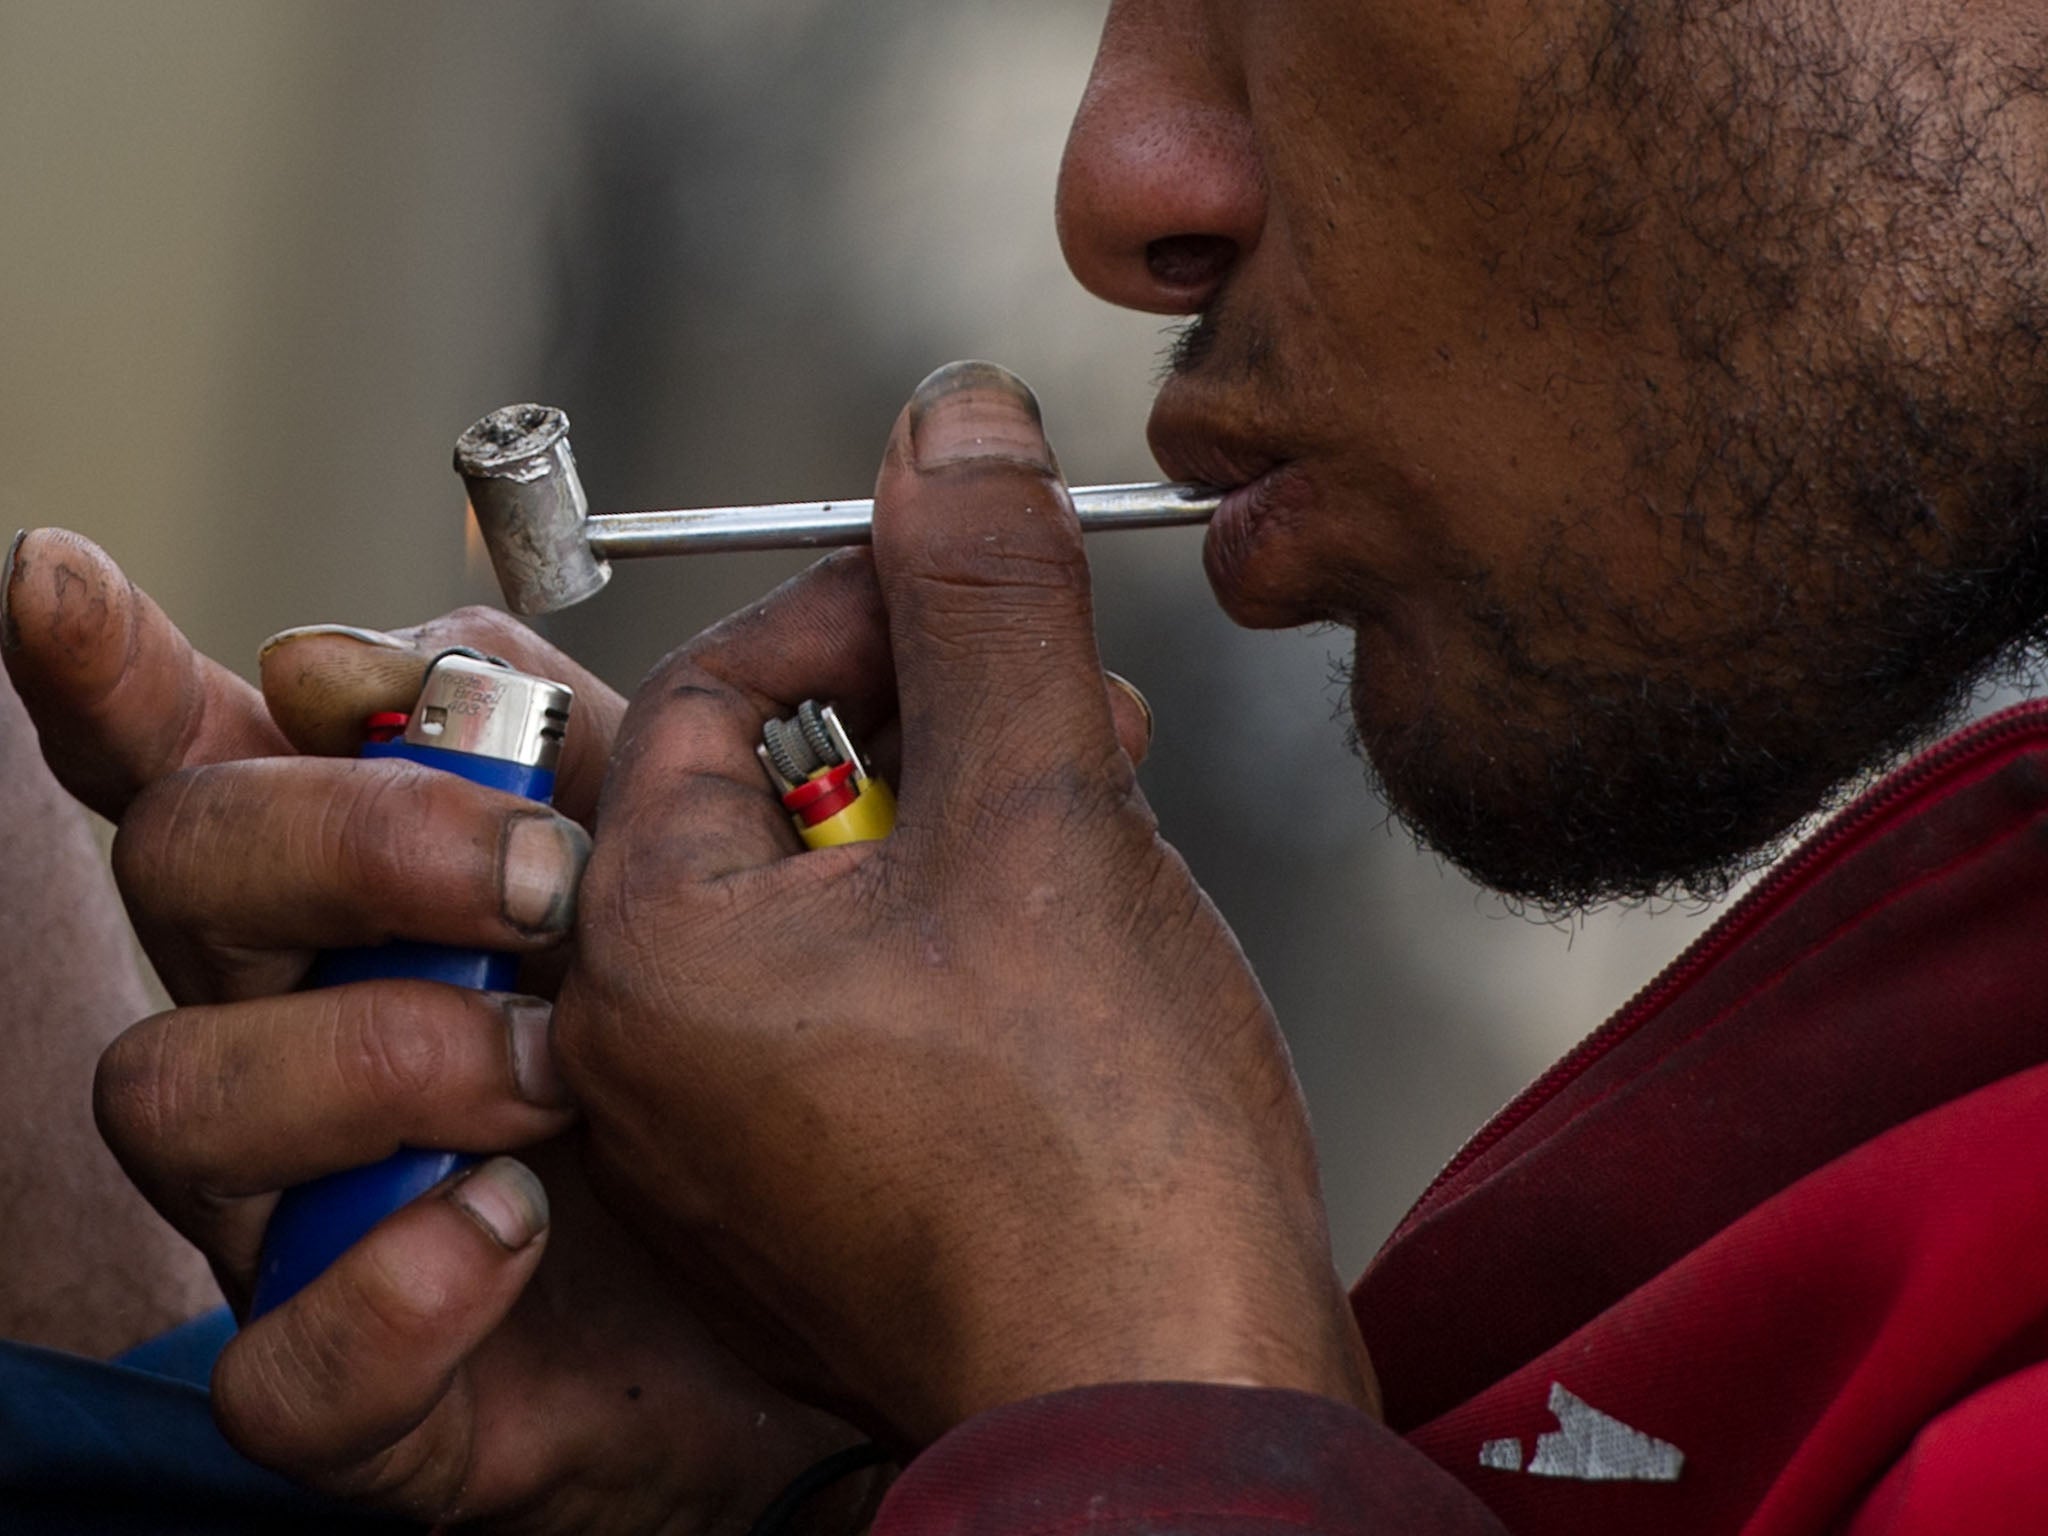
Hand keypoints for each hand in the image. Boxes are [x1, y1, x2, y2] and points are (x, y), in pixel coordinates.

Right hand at [3, 529, 877, 1532]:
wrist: (854, 1312)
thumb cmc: (748, 1080)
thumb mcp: (691, 885)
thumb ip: (598, 754)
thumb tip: (469, 652)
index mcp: (369, 895)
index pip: (204, 758)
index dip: (116, 674)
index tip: (71, 582)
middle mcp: (299, 1031)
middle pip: (179, 873)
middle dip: (343, 838)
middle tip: (537, 877)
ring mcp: (309, 1213)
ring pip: (172, 1098)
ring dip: (376, 1056)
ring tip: (560, 1074)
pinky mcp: (368, 1391)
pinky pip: (280, 1366)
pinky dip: (390, 1288)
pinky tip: (510, 1228)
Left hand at [556, 361, 1377, 1447]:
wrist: (1172, 1396)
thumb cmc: (1103, 1150)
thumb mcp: (1046, 815)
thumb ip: (985, 600)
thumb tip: (953, 419)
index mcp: (650, 956)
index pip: (708, 693)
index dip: (857, 611)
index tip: (975, 586)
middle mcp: (651, 1056)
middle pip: (763, 792)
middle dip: (924, 715)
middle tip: (1064, 710)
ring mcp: (730, 1137)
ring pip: (824, 894)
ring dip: (959, 819)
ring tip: (1100, 811)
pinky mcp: (817, 1187)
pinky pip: (858, 998)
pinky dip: (957, 932)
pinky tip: (1078, 932)